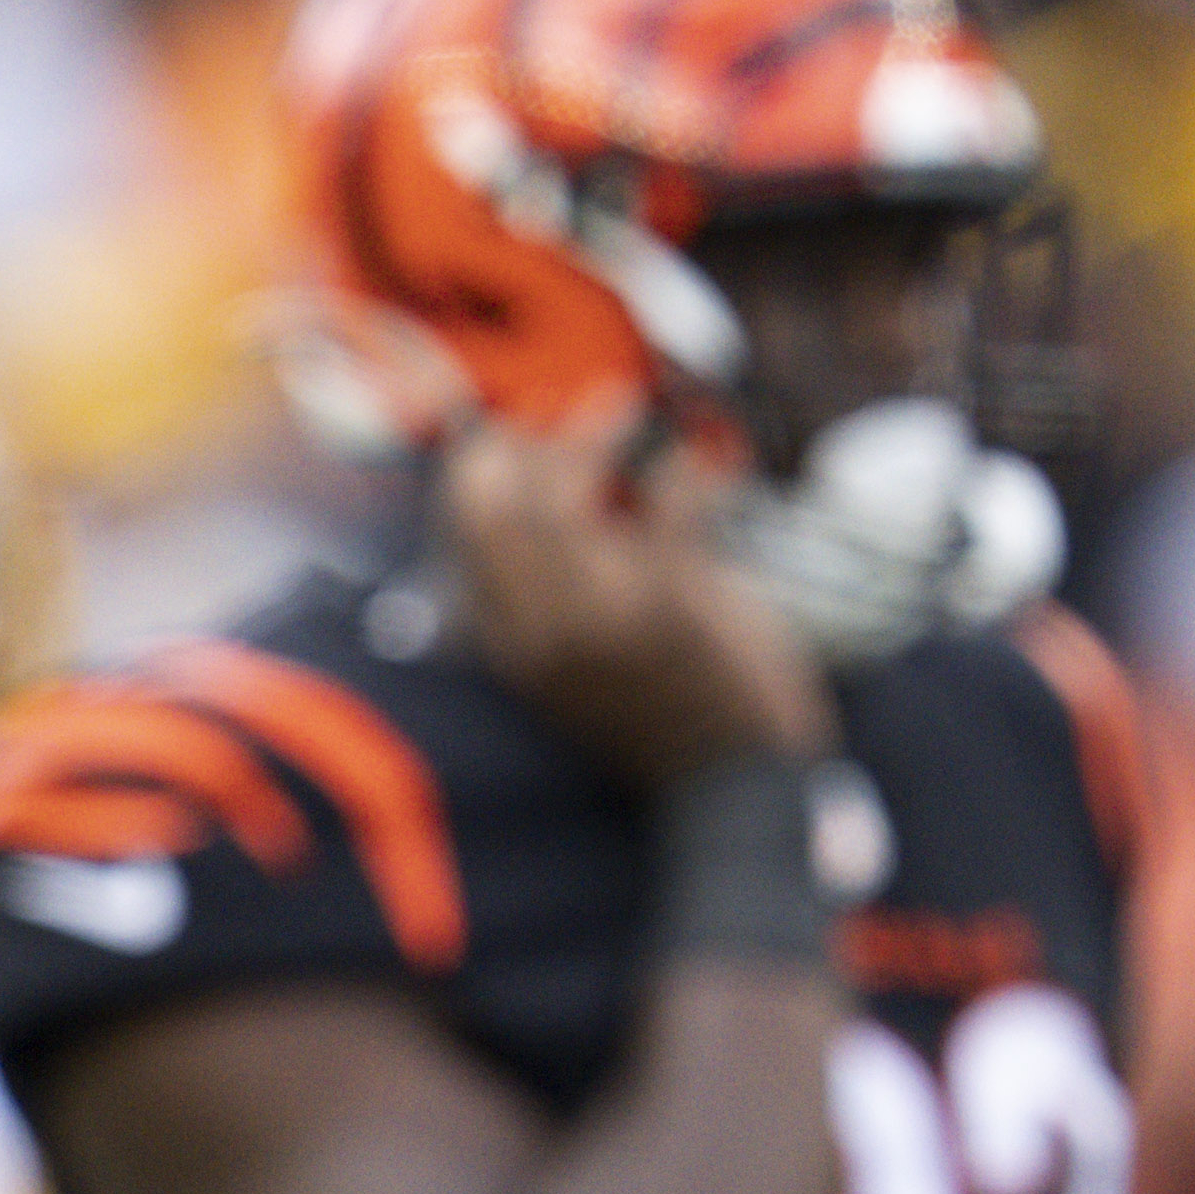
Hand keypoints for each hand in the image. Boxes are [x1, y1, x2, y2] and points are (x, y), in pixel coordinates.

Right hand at [438, 398, 833, 784]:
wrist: (727, 786)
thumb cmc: (655, 723)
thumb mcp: (568, 676)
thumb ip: (536, 608)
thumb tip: (522, 510)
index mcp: (511, 645)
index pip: (467, 529)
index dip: (484, 463)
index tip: (513, 433)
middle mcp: (542, 625)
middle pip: (503, 501)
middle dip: (531, 439)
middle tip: (571, 414)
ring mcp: (603, 609)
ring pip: (568, 492)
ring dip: (598, 431)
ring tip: (623, 406)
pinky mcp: (675, 598)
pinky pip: (669, 500)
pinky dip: (687, 466)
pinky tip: (702, 459)